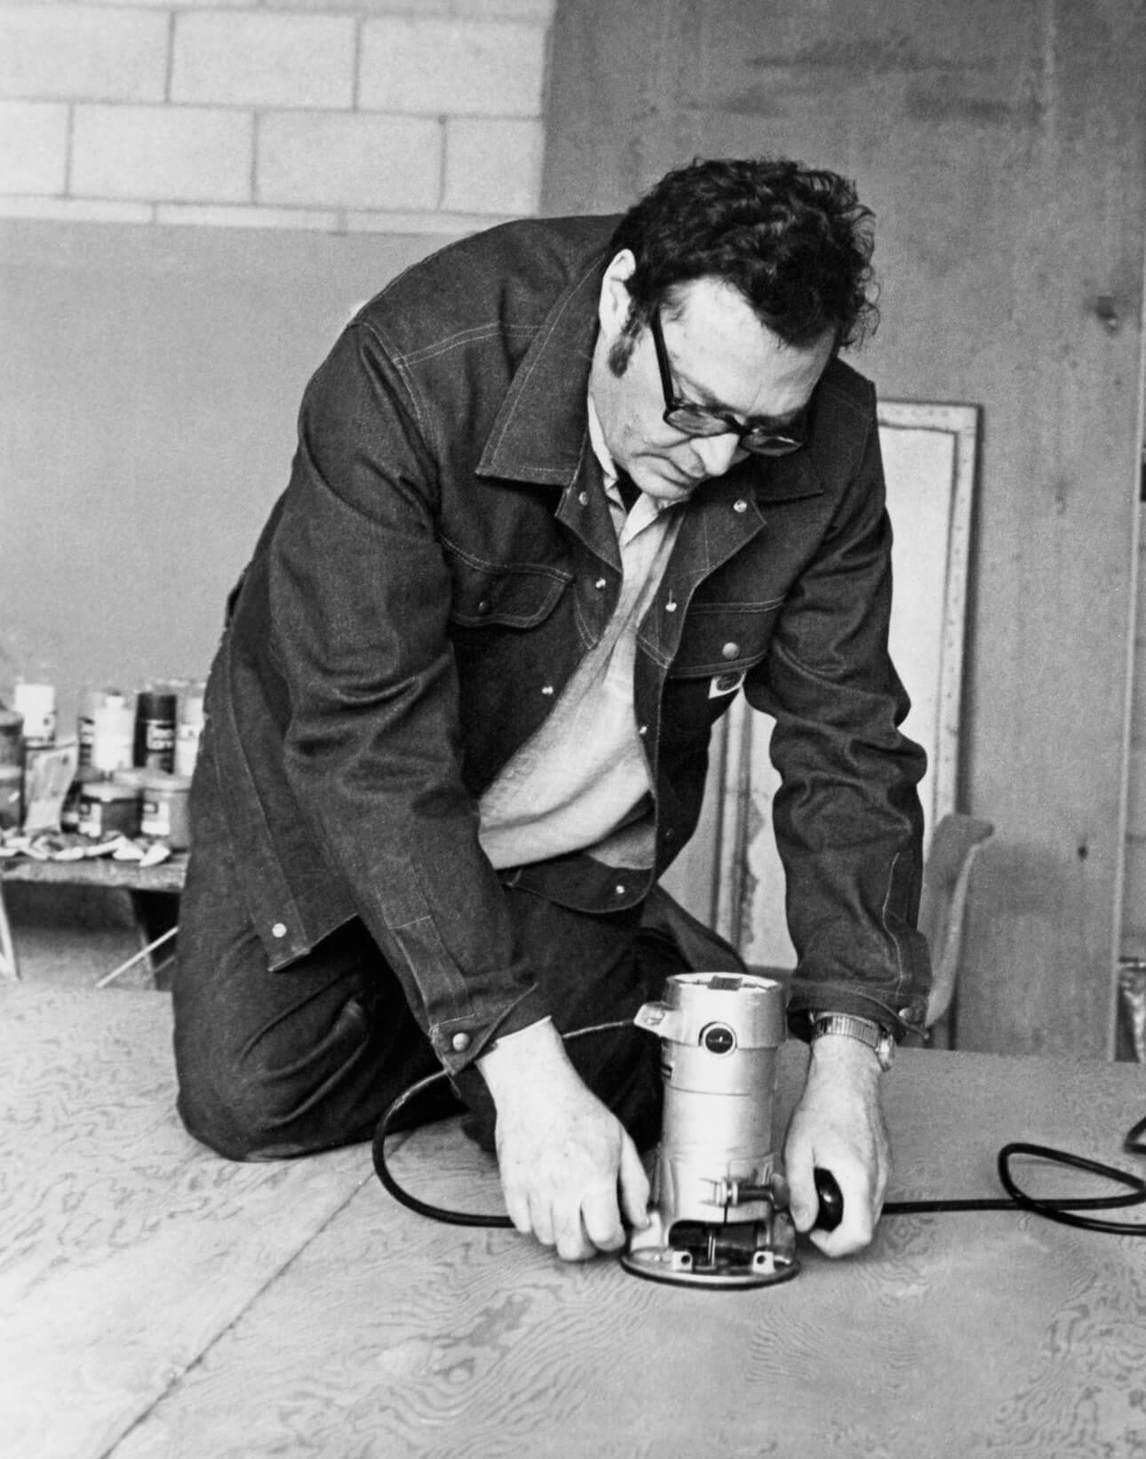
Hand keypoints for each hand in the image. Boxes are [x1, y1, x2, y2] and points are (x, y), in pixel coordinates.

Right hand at [477, 1019, 649, 1260]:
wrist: (536, 1089)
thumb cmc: (578, 1110)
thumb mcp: (621, 1141)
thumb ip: (635, 1185)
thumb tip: (640, 1217)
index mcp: (594, 1179)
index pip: (605, 1236)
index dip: (614, 1241)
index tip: (615, 1232)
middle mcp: (562, 1189)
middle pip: (572, 1248)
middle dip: (588, 1247)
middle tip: (593, 1234)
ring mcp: (534, 1190)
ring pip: (547, 1239)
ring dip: (562, 1234)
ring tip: (570, 1215)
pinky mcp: (512, 1186)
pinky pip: (522, 1224)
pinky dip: (535, 1223)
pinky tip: (546, 1206)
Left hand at [783, 1034, 890, 1256]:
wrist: (846, 1077)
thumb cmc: (824, 1105)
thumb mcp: (798, 1150)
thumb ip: (800, 1192)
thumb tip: (803, 1221)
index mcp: (859, 1179)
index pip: (859, 1235)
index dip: (834, 1245)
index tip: (814, 1232)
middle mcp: (878, 1178)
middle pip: (866, 1227)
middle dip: (837, 1231)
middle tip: (812, 1216)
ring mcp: (885, 1170)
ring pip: (871, 1212)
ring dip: (845, 1214)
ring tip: (819, 1193)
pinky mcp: (885, 1162)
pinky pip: (872, 1193)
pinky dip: (853, 1197)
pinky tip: (832, 1177)